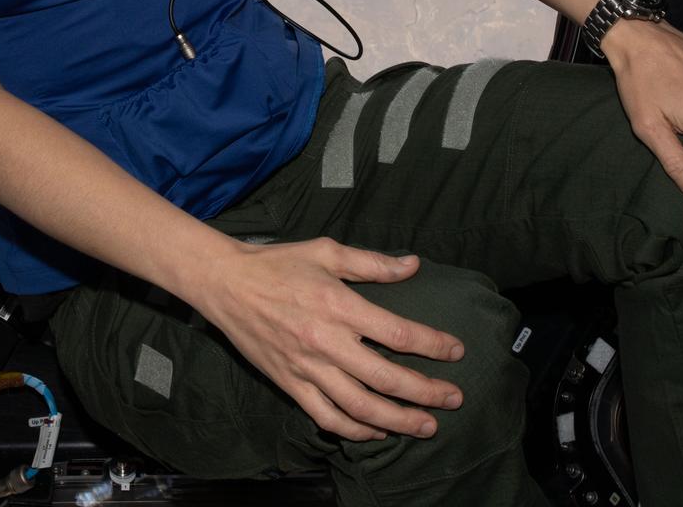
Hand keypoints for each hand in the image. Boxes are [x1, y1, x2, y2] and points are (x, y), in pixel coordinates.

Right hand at [186, 238, 465, 441]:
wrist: (226, 284)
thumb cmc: (278, 264)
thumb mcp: (327, 251)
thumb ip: (372, 262)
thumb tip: (412, 265)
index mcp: (338, 305)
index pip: (396, 333)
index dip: (432, 345)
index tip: (456, 351)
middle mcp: (325, 341)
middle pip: (385, 378)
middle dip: (426, 392)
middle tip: (454, 399)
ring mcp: (307, 368)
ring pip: (359, 406)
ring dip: (397, 420)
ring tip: (425, 426)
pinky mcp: (290, 384)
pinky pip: (326, 417)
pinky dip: (354, 430)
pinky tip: (376, 431)